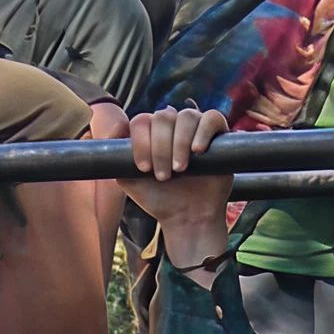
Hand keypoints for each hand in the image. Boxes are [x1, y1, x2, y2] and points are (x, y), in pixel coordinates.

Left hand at [105, 106, 234, 269]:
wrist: (187, 217)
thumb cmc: (158, 199)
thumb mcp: (128, 179)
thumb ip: (116, 158)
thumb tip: (114, 130)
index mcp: (152, 132)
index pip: (142, 120)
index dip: (142, 142)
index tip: (144, 168)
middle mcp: (174, 125)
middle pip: (163, 116)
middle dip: (160, 147)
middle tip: (163, 175)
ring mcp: (196, 128)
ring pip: (186, 116)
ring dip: (179, 143)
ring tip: (180, 169)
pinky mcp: (219, 135)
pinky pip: (212, 118)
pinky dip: (203, 131)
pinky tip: (198, 150)